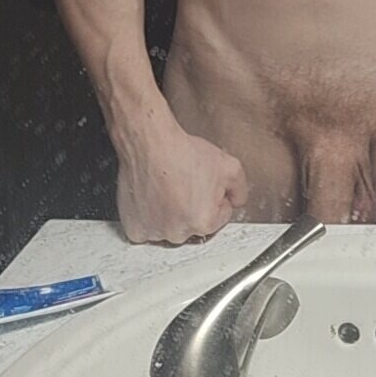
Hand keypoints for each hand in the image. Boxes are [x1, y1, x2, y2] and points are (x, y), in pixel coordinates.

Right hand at [116, 120, 248, 243]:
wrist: (151, 143)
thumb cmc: (182, 153)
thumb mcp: (230, 166)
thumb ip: (240, 190)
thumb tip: (237, 201)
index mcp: (204, 222)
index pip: (220, 216)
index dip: (216, 197)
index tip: (203, 185)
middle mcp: (178, 233)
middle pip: (195, 225)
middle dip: (194, 207)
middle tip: (185, 185)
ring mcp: (154, 233)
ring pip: (171, 228)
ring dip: (171, 214)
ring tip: (168, 189)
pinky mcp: (135, 229)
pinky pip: (148, 230)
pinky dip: (150, 218)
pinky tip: (154, 199)